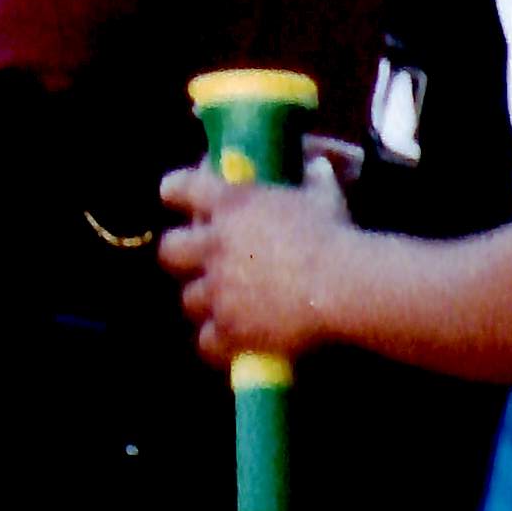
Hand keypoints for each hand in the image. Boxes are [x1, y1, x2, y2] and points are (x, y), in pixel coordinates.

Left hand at [157, 151, 355, 365]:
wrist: (342, 284)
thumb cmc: (332, 234)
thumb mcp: (323, 198)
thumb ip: (314, 180)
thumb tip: (319, 165)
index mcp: (230, 205)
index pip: (181, 188)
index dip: (174, 192)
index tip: (174, 196)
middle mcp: (214, 246)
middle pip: (169, 251)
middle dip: (180, 257)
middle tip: (199, 262)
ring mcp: (218, 290)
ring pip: (188, 300)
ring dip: (204, 303)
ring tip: (224, 306)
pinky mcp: (230, 328)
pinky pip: (206, 343)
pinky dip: (216, 345)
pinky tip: (230, 345)